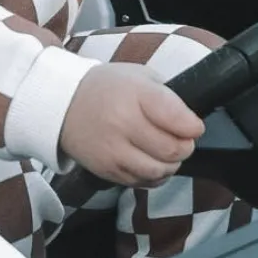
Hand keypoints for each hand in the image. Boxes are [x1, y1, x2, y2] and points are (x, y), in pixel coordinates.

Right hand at [59, 63, 204, 186]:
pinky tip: (149, 160)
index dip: (193, 126)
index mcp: (134, 95)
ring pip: (160, 171)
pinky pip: (143, 182)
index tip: (194, 125)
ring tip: (165, 151)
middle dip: (185, 146)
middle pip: (173, 150)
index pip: (178, 119)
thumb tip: (189, 122)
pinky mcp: (107, 171)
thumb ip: (165, 95)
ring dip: (171, 164)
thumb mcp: (138, 75)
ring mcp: (114, 151)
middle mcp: (123, 124)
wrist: (63, 104)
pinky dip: (153, 175)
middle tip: (182, 139)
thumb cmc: (106, 87)